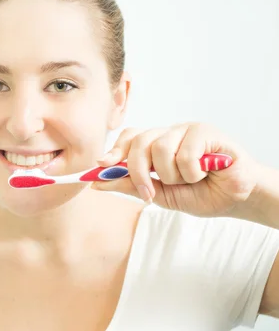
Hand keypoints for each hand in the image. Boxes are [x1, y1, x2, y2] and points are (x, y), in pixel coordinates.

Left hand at [92, 122, 262, 217]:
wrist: (234, 199)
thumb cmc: (199, 194)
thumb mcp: (159, 195)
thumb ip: (130, 185)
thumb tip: (97, 182)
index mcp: (156, 147)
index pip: (129, 139)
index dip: (114, 151)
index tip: (100, 166)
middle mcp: (168, 135)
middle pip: (139, 142)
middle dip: (138, 172)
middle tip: (150, 192)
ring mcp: (186, 131)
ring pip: (160, 148)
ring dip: (172, 176)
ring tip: (190, 180)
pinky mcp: (205, 131)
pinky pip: (184, 152)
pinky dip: (192, 172)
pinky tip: (205, 172)